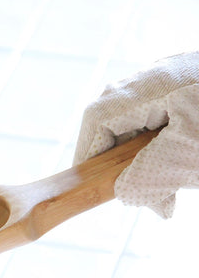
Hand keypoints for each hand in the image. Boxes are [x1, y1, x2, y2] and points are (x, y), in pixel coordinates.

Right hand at [73, 52, 198, 217]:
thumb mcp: (189, 159)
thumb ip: (146, 180)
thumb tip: (123, 195)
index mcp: (147, 88)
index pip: (97, 121)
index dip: (89, 156)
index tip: (94, 187)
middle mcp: (154, 80)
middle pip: (117, 124)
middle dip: (123, 165)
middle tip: (141, 197)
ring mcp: (173, 82)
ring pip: (142, 127)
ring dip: (147, 163)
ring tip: (167, 194)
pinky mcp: (189, 91)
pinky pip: (163, 123)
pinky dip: (166, 153)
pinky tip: (183, 170)